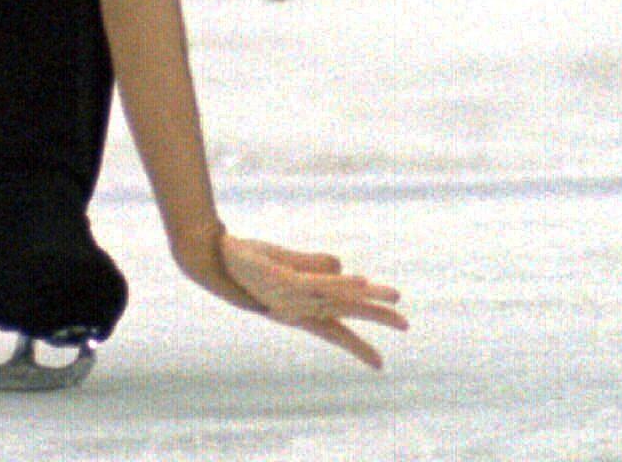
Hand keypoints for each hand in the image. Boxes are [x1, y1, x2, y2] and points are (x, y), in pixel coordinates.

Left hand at [173, 221, 408, 369]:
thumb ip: (313, 264)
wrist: (215, 258)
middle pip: (345, 313)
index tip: (380, 364)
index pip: (335, 329)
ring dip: (368, 296)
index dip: (357, 345)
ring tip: (396, 297)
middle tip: (407, 326)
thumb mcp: (285, 264)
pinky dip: (341, 282)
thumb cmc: (248, 263)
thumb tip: (342, 264)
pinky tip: (361, 280)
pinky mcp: (285, 281)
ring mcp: (292, 296)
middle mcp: (299, 306)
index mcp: (300, 306)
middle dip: (376, 319)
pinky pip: (317, 283)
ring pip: (338, 297)